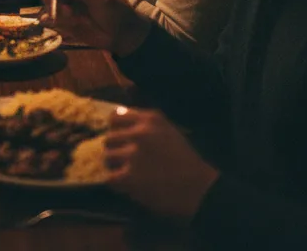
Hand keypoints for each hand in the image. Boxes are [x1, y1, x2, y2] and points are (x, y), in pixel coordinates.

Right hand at [39, 0, 148, 54]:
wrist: (122, 36)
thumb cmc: (117, 12)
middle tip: (52, 1)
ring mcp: (68, 3)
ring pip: (50, 1)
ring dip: (55, 8)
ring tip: (71, 17)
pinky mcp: (66, 19)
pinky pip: (53, 17)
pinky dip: (58, 20)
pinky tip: (72, 23)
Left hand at [105, 108, 219, 220]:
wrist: (199, 189)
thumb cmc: (186, 161)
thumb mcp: (169, 131)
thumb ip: (145, 125)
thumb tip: (118, 121)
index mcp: (150, 119)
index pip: (115, 117)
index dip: (115, 130)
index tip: (119, 139)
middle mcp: (139, 133)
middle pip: (109, 138)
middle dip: (115, 150)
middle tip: (123, 160)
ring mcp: (133, 155)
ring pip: (107, 157)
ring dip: (114, 166)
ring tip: (126, 173)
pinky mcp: (129, 176)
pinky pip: (109, 177)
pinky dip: (116, 183)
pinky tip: (126, 185)